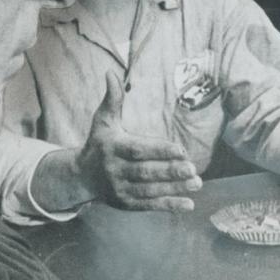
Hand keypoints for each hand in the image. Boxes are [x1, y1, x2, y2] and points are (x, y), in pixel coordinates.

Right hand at [73, 73, 201, 211]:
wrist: (82, 177)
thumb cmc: (99, 143)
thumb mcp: (103, 121)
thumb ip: (112, 99)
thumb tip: (111, 73)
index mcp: (113, 147)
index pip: (138, 150)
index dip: (160, 150)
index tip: (181, 150)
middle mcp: (115, 170)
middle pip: (146, 172)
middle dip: (170, 171)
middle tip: (193, 169)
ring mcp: (120, 189)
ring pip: (150, 190)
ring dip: (175, 188)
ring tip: (197, 183)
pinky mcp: (126, 204)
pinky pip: (149, 205)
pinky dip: (169, 206)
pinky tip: (189, 204)